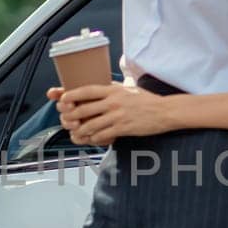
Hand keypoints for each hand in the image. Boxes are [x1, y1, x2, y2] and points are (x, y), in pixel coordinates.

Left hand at [50, 84, 175, 146]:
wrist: (165, 111)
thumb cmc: (148, 100)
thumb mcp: (128, 89)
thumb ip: (112, 89)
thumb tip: (99, 90)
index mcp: (113, 89)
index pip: (86, 90)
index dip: (71, 95)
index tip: (62, 99)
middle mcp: (113, 101)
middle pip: (83, 109)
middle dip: (70, 116)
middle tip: (66, 120)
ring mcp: (118, 115)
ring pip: (90, 125)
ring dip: (80, 131)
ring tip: (77, 133)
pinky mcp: (123, 128)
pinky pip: (102, 135)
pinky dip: (94, 139)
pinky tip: (93, 139)